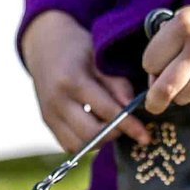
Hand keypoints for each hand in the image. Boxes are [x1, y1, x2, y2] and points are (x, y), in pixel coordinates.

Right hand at [22, 10, 148, 151]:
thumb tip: (131, 106)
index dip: (128, 125)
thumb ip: (115, 81)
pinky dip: (86, 142)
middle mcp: (57, 101)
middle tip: (126, 125)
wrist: (44, 44)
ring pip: (79, 145)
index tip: (145, 136)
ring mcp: (49, 114)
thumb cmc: (77, 47)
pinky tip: (96, 128)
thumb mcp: (98, 56)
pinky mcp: (48, 122)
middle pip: (91, 134)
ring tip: (110, 125)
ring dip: (100, 140)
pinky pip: (69, 144)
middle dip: (114, 134)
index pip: (106, 111)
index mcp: (71, 80)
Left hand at [141, 0, 189, 113]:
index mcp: (183, 23)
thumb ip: (169, 42)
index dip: (152, 68)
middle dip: (155, 100)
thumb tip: (153, 78)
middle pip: (164, 88)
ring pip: (182, 98)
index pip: (150, 61)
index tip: (159, 68)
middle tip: (154, 103)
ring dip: (181, 95)